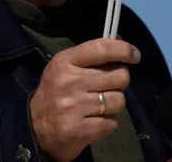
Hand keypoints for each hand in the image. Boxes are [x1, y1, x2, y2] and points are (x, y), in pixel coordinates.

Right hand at [29, 38, 140, 161]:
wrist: (36, 128)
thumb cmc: (56, 92)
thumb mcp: (66, 67)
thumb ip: (91, 55)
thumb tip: (121, 42)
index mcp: (65, 61)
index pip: (101, 48)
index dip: (124, 50)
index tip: (134, 55)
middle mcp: (70, 82)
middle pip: (119, 76)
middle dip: (119, 82)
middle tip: (106, 86)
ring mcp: (75, 107)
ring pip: (119, 100)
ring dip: (113, 104)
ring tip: (98, 106)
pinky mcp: (81, 129)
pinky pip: (113, 122)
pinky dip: (107, 122)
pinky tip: (94, 120)